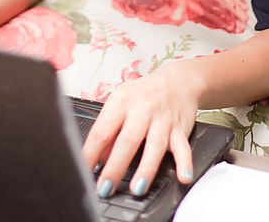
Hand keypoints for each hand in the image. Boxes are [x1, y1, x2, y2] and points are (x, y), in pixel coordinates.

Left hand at [82, 62, 201, 198]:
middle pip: (128, 139)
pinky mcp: (180, 127)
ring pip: (155, 145)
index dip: (90, 153)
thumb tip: (96, 160)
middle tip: (105, 188)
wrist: (178, 80)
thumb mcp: (121, 103)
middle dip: (115, 166)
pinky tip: (183, 176)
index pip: (102, 130)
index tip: (83, 173)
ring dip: (146, 168)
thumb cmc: (144, 94)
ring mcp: (163, 118)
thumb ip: (110, 130)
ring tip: (137, 188)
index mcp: (122, 101)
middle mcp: (143, 108)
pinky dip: (185, 162)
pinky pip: (183, 146)